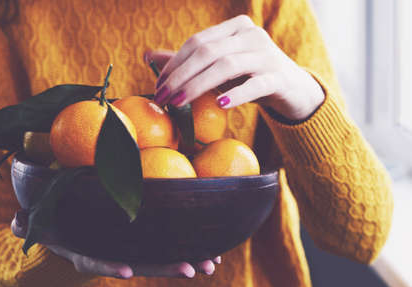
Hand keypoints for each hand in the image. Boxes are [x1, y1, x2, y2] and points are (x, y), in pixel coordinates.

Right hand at [11, 209, 220, 278]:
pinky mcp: (147, 240)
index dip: (111, 266)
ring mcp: (134, 251)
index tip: (126, 271)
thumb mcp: (44, 226)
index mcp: (92, 253)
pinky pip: (168, 244)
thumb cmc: (64, 227)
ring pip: (161, 258)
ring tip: (211, 264)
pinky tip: (209, 250)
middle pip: (142, 263)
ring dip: (187, 260)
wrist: (82, 232)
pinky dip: (187, 247)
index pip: (100, 261)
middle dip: (166, 268)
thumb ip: (29, 225)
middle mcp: (116, 255)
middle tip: (192, 269)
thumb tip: (14, 223)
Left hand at [148, 15, 324, 120]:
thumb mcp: (219, 67)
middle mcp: (252, 36)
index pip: (197, 42)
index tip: (158, 85)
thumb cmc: (249, 76)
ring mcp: (267, 55)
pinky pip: (256, 84)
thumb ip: (189, 61)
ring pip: (227, 66)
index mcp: (235, 28)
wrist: (292, 88)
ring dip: (199, 85)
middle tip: (163, 97)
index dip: (174, 63)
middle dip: (180, 75)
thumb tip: (148, 55)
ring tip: (180, 102)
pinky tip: (220, 104)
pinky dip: (237, 94)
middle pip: (208, 52)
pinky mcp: (279, 78)